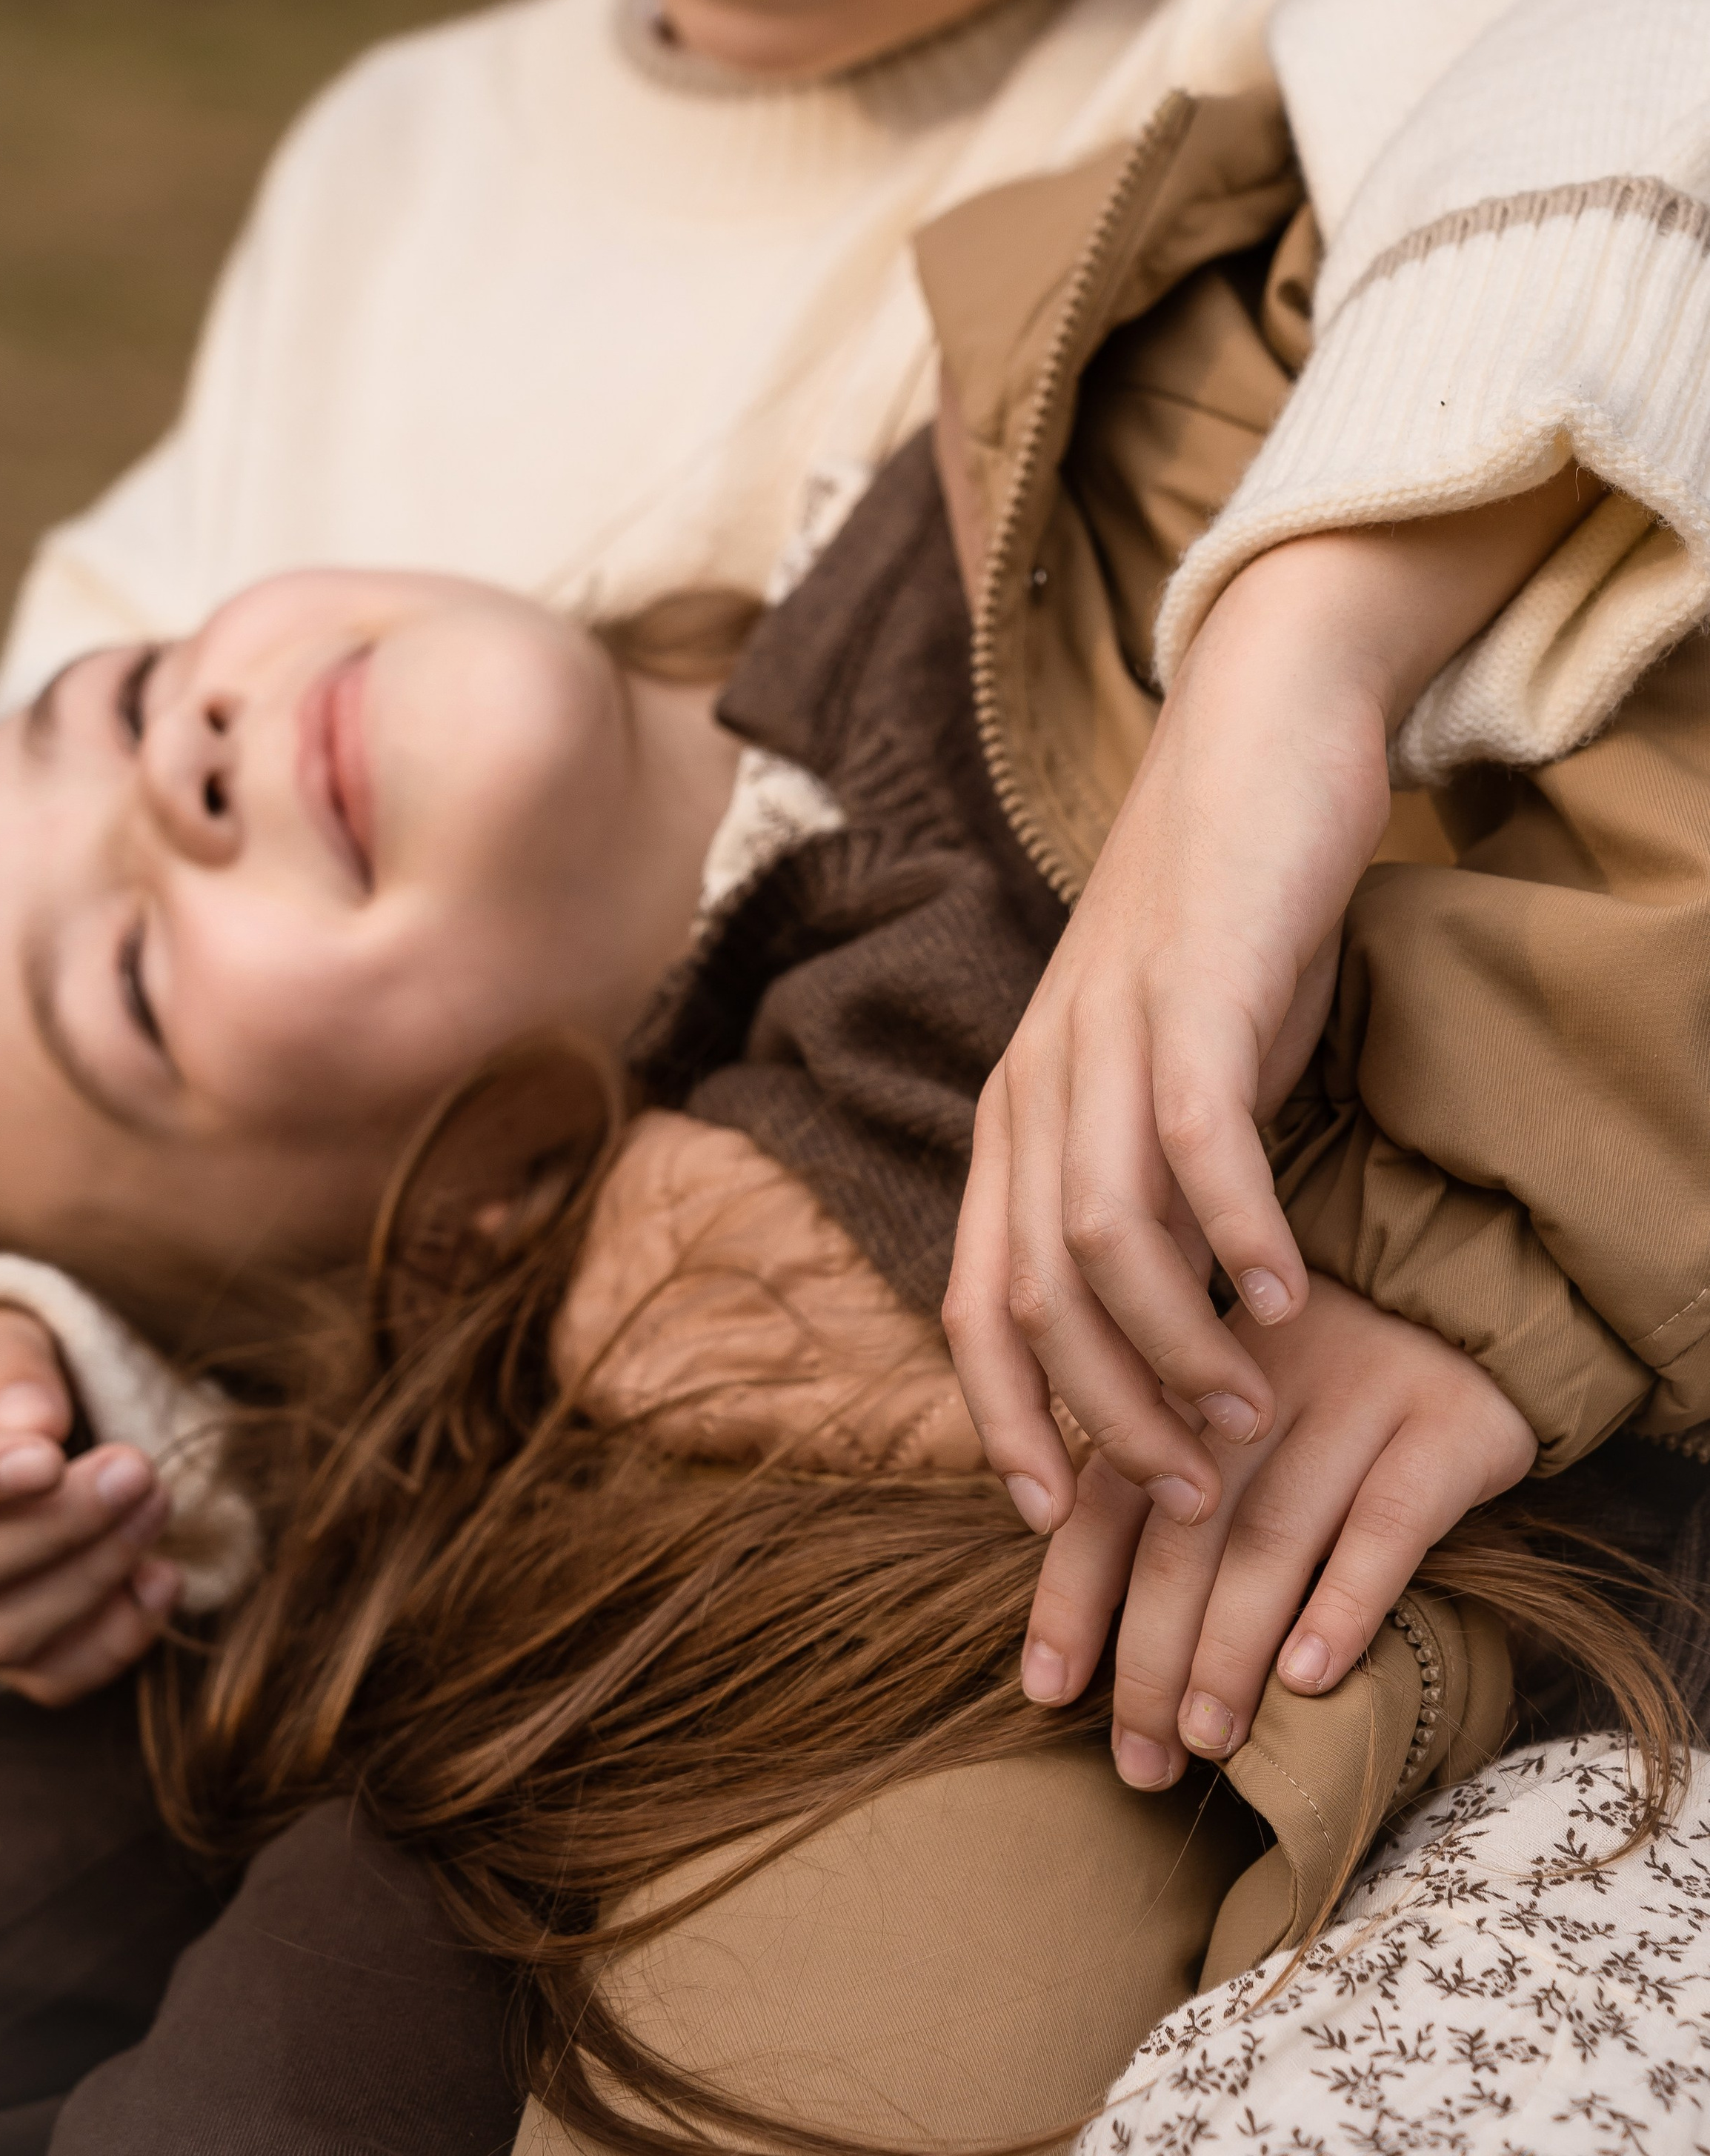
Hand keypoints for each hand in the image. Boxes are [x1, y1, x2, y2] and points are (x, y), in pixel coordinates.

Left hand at [945, 482, 1596, 1530]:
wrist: (1253, 744)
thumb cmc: (1217, 925)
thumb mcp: (1163, 1071)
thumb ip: (1147, 1182)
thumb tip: (1164, 1320)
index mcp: (1015, 1106)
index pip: (970, 1295)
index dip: (997, 1415)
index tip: (1051, 1514)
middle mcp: (1036, 1077)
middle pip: (1028, 1291)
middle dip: (1096, 1415)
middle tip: (1179, 1494)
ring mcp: (1104, 1030)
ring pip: (1102, 1238)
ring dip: (1169, 1348)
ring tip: (1242, 1415)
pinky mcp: (1191, 989)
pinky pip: (1197, 1143)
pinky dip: (1236, 1238)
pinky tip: (1287, 1299)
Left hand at [1013, 1274, 1534, 1788]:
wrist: (1473, 1302)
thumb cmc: (1329, 1397)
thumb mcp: (1237, 1419)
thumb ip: (1170, 1493)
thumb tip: (1091, 1646)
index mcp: (1193, 1380)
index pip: (1112, 1493)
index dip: (1073, 1594)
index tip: (1046, 1690)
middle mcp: (1260, 1384)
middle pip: (1185, 1528)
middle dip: (1150, 1651)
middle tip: (1140, 1758)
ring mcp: (1355, 1396)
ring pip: (1273, 1534)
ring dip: (1231, 1647)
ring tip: (1207, 1737)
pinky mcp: (1446, 1426)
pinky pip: (1387, 1522)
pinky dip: (1342, 1602)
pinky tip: (1309, 1678)